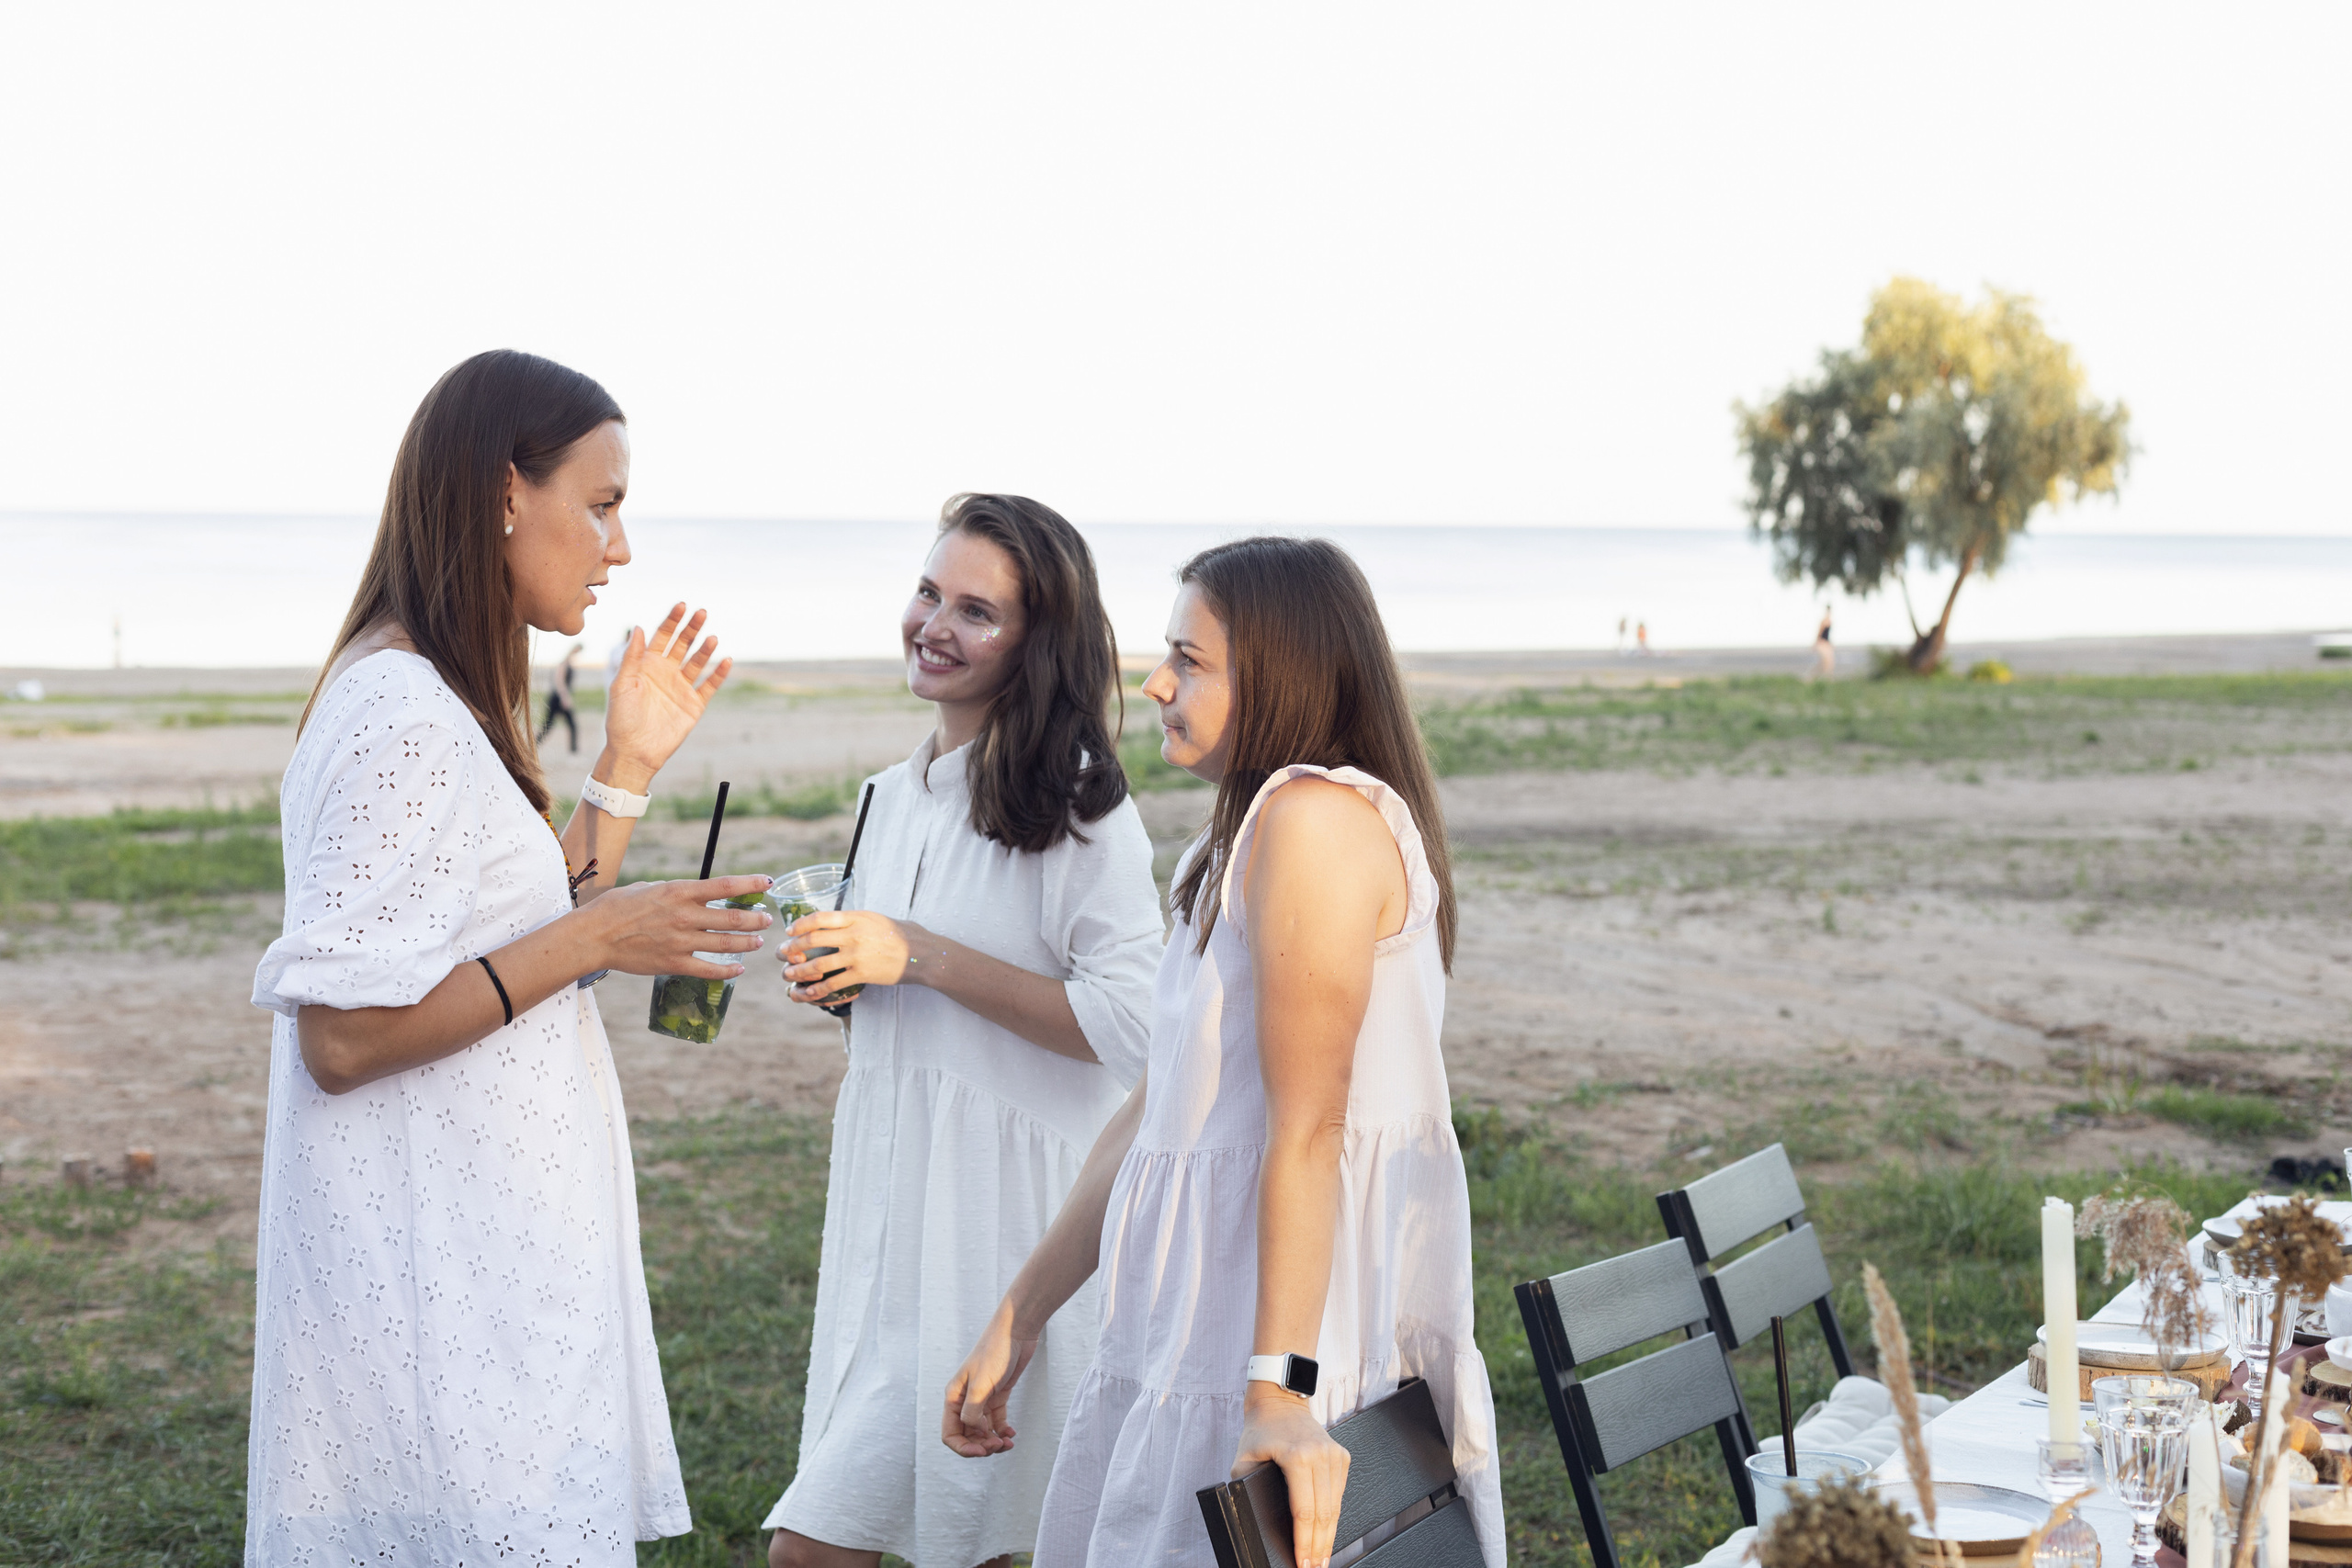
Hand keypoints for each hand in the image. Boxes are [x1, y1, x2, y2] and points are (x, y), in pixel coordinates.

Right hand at [582, 875, 771, 976]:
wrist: (594, 935)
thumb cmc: (618, 907)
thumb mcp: (650, 888)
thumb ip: (676, 891)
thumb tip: (694, 892)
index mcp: (679, 891)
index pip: (726, 886)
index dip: (751, 884)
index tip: (767, 883)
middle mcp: (685, 916)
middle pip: (734, 918)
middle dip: (756, 919)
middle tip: (767, 919)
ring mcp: (681, 941)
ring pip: (727, 944)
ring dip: (747, 943)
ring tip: (757, 942)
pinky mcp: (674, 964)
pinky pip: (709, 970)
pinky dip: (728, 970)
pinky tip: (738, 969)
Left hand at [596, 605, 729, 789]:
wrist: (634, 751)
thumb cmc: (621, 718)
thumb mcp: (622, 684)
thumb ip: (631, 657)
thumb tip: (637, 627)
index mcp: (647, 665)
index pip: (663, 636)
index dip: (672, 620)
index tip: (682, 606)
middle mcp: (666, 672)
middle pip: (683, 644)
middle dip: (692, 628)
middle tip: (702, 613)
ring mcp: (681, 688)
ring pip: (697, 662)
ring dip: (705, 649)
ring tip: (712, 638)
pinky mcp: (694, 704)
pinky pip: (709, 686)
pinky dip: (718, 674)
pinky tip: (725, 661)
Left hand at [779, 911, 916, 1002]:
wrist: (923, 953)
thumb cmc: (903, 933)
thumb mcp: (877, 918)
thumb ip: (855, 919)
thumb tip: (836, 921)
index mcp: (856, 917)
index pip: (820, 917)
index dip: (800, 924)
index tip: (790, 930)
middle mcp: (853, 934)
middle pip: (812, 940)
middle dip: (792, 947)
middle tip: (782, 953)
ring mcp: (856, 955)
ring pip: (817, 964)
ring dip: (798, 971)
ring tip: (788, 975)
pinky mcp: (862, 974)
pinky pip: (832, 984)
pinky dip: (816, 990)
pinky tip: (807, 993)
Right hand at [941, 1297, 1037, 1457]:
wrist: (1016, 1330)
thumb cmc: (995, 1351)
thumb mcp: (981, 1383)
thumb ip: (973, 1411)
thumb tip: (975, 1432)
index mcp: (953, 1397)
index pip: (950, 1433)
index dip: (963, 1447)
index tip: (982, 1451)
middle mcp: (964, 1400)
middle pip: (966, 1435)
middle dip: (981, 1446)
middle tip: (999, 1446)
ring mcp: (981, 1398)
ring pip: (982, 1431)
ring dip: (993, 1441)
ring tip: (1008, 1443)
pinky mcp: (997, 1395)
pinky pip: (996, 1421)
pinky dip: (1002, 1430)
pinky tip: (1012, 1434)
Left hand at [1232, 1385, 1348, 1567]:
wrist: (1280, 1401)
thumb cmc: (1260, 1430)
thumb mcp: (1243, 1459)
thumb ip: (1242, 1487)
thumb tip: (1247, 1517)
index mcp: (1298, 1457)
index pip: (1304, 1511)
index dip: (1304, 1542)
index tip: (1302, 1562)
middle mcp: (1320, 1456)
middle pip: (1324, 1514)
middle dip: (1319, 1547)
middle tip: (1314, 1567)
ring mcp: (1334, 1455)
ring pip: (1335, 1507)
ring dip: (1329, 1536)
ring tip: (1322, 1558)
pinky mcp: (1341, 1457)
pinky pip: (1339, 1494)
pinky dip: (1333, 1517)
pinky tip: (1327, 1534)